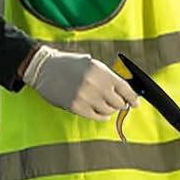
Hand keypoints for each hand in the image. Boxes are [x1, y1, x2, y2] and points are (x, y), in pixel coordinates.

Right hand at [23, 45, 139, 120]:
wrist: (43, 68)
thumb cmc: (68, 64)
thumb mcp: (90, 63)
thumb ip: (107, 75)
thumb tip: (124, 90)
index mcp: (100, 71)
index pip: (125, 88)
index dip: (133, 97)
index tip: (136, 103)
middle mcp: (95, 85)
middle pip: (119, 102)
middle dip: (121, 104)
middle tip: (119, 103)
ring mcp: (86, 97)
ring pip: (109, 111)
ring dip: (110, 109)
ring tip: (105, 104)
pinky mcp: (77, 108)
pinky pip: (97, 117)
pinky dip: (102, 116)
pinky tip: (100, 111)